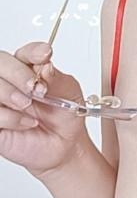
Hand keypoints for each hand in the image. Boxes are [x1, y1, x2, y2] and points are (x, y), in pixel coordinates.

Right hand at [0, 41, 89, 178]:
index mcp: (28, 69)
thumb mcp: (68, 93)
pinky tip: (26, 123)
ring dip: (11, 94)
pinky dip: (10, 117)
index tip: (46, 55)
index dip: (33, 52)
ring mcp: (1, 101)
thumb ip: (56, 78)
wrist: (64, 145)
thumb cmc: (64, 116)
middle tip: (34, 88)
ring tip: (28, 106)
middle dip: (17, 73)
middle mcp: (10, 82)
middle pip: (0, 62)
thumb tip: (45, 66)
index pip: (25, 53)